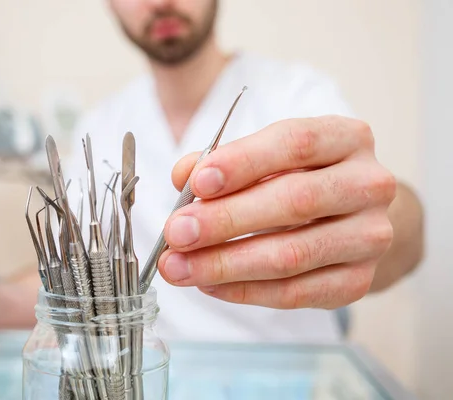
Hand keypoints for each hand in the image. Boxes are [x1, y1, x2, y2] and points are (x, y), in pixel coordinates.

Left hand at [159, 116, 395, 308]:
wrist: (353, 218)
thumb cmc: (299, 178)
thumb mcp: (266, 156)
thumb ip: (223, 161)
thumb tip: (184, 177)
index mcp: (346, 139)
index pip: (296, 142)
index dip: (243, 162)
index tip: (197, 183)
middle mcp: (368, 185)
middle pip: (295, 201)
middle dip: (225, 220)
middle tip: (176, 233)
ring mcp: (369, 237)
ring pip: (292, 255)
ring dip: (224, 264)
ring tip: (178, 267)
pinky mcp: (358, 281)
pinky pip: (294, 293)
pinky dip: (243, 290)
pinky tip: (208, 283)